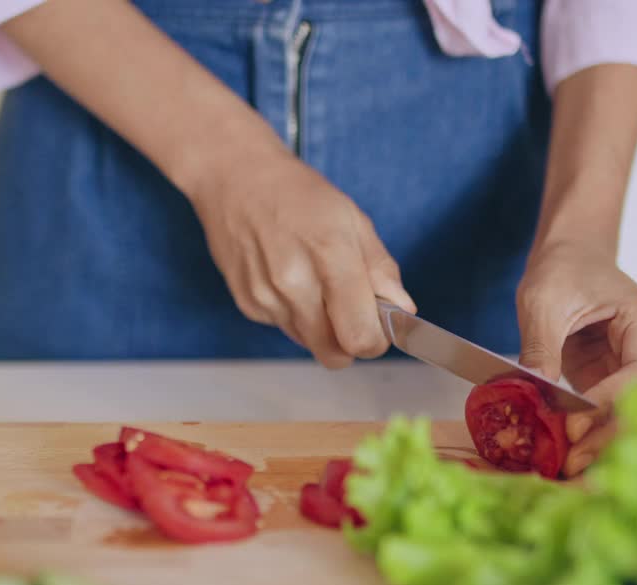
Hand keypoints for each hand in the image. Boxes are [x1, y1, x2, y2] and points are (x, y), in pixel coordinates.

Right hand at [188, 148, 414, 368]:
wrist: (234, 177)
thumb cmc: (297, 193)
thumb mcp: (352, 218)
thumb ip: (380, 269)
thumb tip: (402, 310)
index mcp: (329, 255)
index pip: (360, 337)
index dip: (376, 340)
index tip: (379, 326)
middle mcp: (293, 283)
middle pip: (334, 355)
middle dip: (351, 342)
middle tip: (353, 313)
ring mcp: (266, 297)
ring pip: (309, 344)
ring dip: (323, 328)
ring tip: (316, 283)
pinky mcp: (247, 304)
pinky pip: (285, 328)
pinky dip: (296, 314)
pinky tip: (289, 278)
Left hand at [516, 242, 636, 476]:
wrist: (570, 256)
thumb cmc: (564, 268)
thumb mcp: (544, 302)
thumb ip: (542, 349)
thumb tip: (533, 395)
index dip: (610, 403)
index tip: (574, 425)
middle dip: (608, 436)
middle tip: (571, 463)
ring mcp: (635, 371)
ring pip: (628, 418)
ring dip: (600, 444)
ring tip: (568, 469)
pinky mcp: (613, 383)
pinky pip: (607, 416)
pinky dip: (589, 436)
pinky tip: (566, 455)